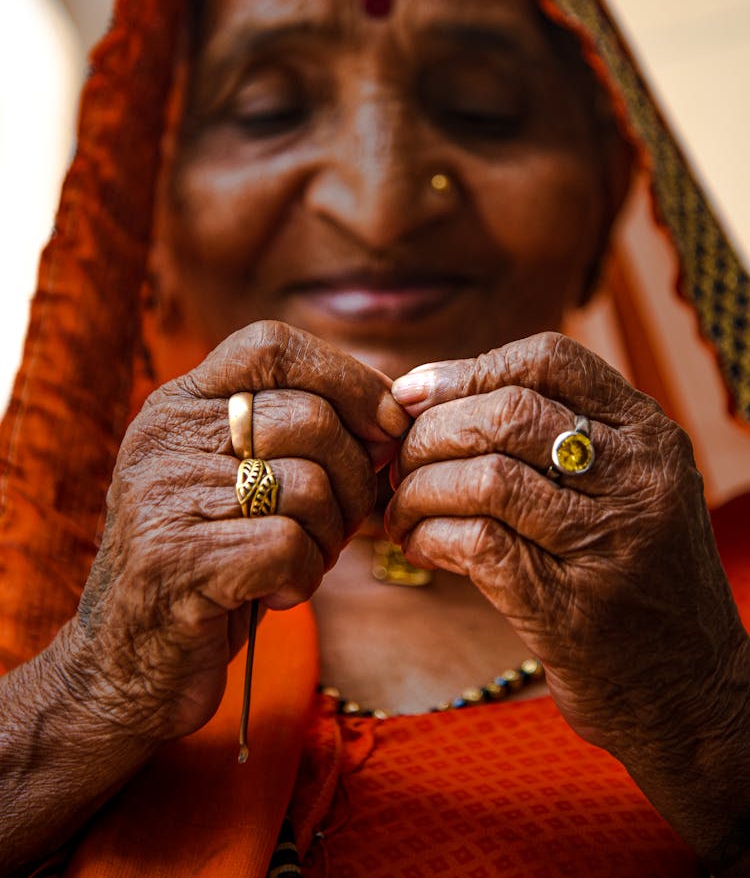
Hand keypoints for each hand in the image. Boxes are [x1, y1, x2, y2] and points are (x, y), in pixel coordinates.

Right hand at [72, 320, 407, 742]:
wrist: (124, 666)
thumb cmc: (211, 562)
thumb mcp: (240, 479)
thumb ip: (299, 434)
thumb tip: (398, 411)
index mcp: (179, 403)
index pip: (271, 345)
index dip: (348, 377)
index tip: (386, 425)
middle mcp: (162, 435)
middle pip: (310, 419)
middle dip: (356, 478)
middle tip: (344, 523)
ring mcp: (161, 495)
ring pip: (309, 485)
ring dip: (330, 538)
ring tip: (301, 563)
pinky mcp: (174, 560)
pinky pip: (290, 546)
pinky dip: (305, 577)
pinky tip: (277, 594)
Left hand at [387, 332, 747, 760]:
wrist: (690, 690)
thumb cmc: (631, 573)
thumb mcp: (623, 486)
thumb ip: (553, 434)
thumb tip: (423, 393)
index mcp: (648, 435)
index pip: (549, 360)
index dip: (466, 369)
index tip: (412, 395)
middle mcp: (638, 479)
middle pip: (506, 414)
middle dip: (429, 432)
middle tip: (398, 461)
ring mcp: (611, 544)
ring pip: (486, 477)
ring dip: (419, 489)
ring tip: (399, 510)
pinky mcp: (572, 609)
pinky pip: (477, 544)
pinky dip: (430, 536)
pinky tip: (418, 544)